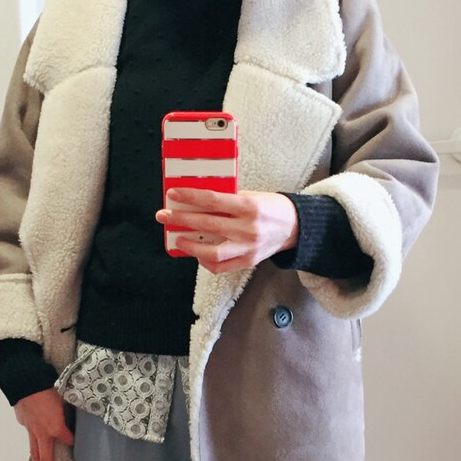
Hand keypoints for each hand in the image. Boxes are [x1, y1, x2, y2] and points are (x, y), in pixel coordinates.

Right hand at [13, 387, 74, 460]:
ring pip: (34, 451)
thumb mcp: (64, 398)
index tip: (75, 444)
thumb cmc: (47, 388)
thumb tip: (72, 410)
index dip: (72, 442)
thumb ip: (68, 409)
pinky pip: (28, 434)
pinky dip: (32, 440)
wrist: (24, 382)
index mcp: (55, 428)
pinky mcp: (23, 422)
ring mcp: (30, 429)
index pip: (67, 439)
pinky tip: (34, 440)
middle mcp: (42, 433)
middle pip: (46, 457)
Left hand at [155, 189, 298, 271]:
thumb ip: (227, 200)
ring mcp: (248, 248)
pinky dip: (205, 261)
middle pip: (207, 225)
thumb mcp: (251, 196)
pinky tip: (197, 253)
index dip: (190, 197)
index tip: (173, 194)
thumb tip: (197, 201)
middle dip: (181, 220)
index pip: (212, 200)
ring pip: (212, 252)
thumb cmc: (271, 207)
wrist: (296, 226)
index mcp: (249, 207)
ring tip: (178, 239)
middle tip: (164, 215)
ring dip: (190, 246)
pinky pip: (221, 266)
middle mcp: (248, 229)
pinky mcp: (248, 261)